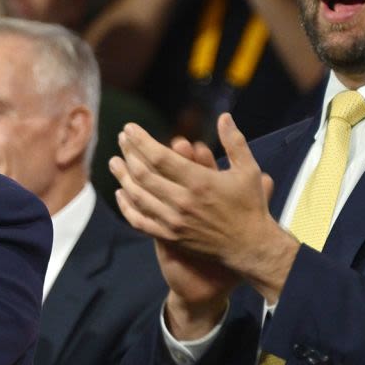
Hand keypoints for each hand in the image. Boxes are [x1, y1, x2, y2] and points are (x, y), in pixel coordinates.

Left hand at [109, 114, 298, 322]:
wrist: (249, 247)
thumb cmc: (250, 206)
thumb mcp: (248, 170)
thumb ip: (234, 141)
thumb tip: (224, 117)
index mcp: (199, 182)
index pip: (159, 157)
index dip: (141, 141)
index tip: (130, 129)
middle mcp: (182, 201)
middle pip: (143, 174)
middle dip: (128, 153)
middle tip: (121, 139)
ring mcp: (174, 221)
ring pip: (138, 196)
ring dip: (122, 177)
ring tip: (114, 161)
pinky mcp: (170, 237)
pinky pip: (140, 221)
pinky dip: (127, 206)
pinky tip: (120, 193)